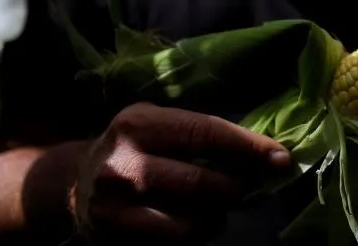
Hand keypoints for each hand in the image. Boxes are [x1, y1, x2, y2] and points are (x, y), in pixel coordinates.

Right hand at [69, 103, 291, 244]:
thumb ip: (205, 134)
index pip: (206, 133)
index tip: (281, 157)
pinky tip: (198, 221)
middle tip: (250, 185)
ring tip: (220, 203)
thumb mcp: (160, 125)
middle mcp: (125, 161)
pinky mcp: (117, 234)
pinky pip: (177, 240)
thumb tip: (267, 152)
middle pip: (202, 181)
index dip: (248, 146)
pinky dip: (199, 232)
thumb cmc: (137, 149)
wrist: (75, 184)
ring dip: (220, 213)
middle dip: (237, 186)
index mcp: (139, 123)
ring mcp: (116, 202)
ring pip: (193, 218)